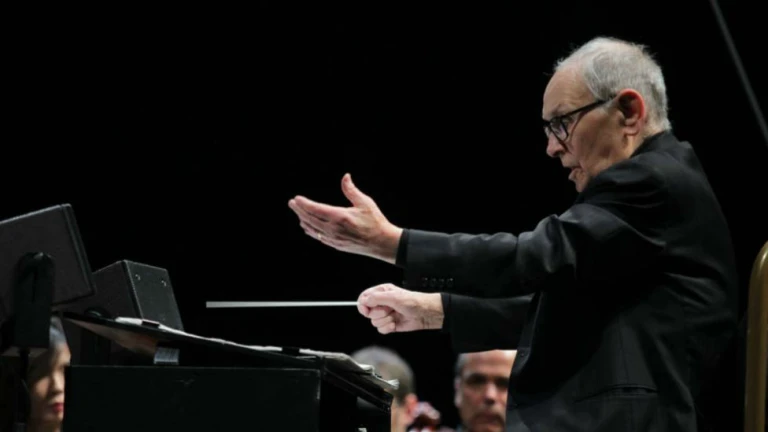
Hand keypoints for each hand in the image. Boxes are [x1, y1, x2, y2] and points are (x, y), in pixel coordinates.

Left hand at [288, 173, 402, 263]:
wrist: (382, 243)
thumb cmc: (375, 221)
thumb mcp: (365, 202)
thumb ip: (351, 190)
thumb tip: (345, 176)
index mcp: (339, 217)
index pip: (315, 209)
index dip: (304, 204)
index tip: (296, 199)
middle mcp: (333, 229)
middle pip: (310, 219)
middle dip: (299, 210)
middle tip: (292, 203)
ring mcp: (333, 239)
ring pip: (312, 229)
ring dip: (303, 220)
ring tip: (298, 213)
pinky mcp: (336, 245)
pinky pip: (318, 237)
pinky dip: (310, 230)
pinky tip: (308, 227)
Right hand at [357, 284, 443, 333]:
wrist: (426, 314)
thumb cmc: (413, 302)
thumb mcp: (393, 297)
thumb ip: (376, 298)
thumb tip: (363, 301)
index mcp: (381, 292)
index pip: (364, 298)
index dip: (363, 305)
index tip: (367, 310)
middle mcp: (382, 303)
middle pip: (368, 312)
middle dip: (378, 313)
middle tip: (388, 310)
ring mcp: (386, 314)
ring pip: (374, 322)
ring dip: (385, 321)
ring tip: (395, 316)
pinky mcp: (389, 324)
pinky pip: (381, 330)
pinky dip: (388, 328)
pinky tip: (395, 324)